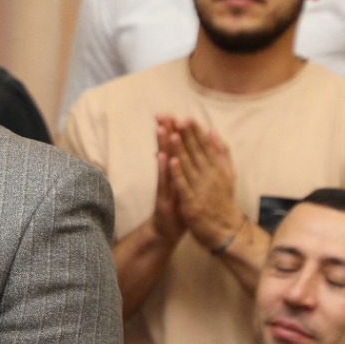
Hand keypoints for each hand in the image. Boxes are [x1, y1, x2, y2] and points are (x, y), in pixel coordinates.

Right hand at [150, 116, 187, 243]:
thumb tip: (181, 150)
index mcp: (176, 172)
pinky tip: (163, 156)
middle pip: (167, 149)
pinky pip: (164, 180)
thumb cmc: (177, 206)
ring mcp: (165, 186)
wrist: (167, 231)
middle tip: (163, 114)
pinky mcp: (163, 197)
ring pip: (164, 162)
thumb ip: (183, 167)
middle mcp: (168, 176)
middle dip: (166, 131)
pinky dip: (164, 168)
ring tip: (161, 128)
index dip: (174, 131)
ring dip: (163, 145)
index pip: (175, 147)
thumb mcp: (182, 185)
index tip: (173, 113)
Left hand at [166, 119, 242, 248]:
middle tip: (175, 119)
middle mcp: (211, 176)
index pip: (205, 146)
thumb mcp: (227, 173)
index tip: (186, 117)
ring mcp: (201, 189)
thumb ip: (221, 151)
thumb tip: (212, 130)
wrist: (225, 229)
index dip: (195, 132)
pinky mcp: (192, 202)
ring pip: (188, 165)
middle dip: (185, 135)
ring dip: (180, 149)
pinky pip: (184, 185)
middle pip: (195, 152)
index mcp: (218, 168)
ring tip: (171, 134)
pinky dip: (178, 173)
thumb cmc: (223, 199)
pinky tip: (171, 160)